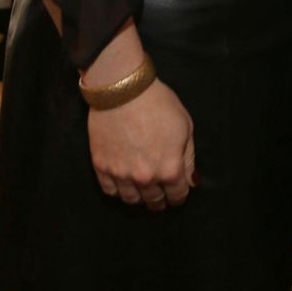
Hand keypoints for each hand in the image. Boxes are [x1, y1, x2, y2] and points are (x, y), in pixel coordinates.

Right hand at [87, 78, 195, 212]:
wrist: (123, 89)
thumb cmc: (158, 103)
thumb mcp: (185, 126)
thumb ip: (188, 158)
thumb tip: (190, 181)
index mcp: (169, 169)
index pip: (178, 196)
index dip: (180, 195)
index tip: (178, 190)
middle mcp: (145, 178)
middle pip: (154, 201)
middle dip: (161, 199)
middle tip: (161, 193)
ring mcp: (121, 174)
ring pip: (131, 200)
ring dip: (139, 197)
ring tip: (142, 189)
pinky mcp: (101, 166)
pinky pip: (110, 191)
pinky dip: (118, 190)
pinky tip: (123, 182)